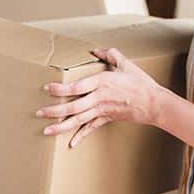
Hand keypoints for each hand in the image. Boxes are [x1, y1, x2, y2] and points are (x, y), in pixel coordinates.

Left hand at [36, 48, 163, 147]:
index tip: (47, 89)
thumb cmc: (141, 82)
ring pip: (78, 120)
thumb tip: (96, 50)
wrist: (154, 103)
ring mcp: (102, 110)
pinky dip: (81, 136)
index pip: (76, 87)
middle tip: (39, 113)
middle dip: (54, 111)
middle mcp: (99, 98)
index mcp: (101, 82)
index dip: (60, 89)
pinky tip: (71, 143)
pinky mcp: (107, 118)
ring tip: (46, 131)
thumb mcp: (126, 64)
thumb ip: (110, 54)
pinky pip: (91, 128)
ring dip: (62, 126)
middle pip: (73, 107)